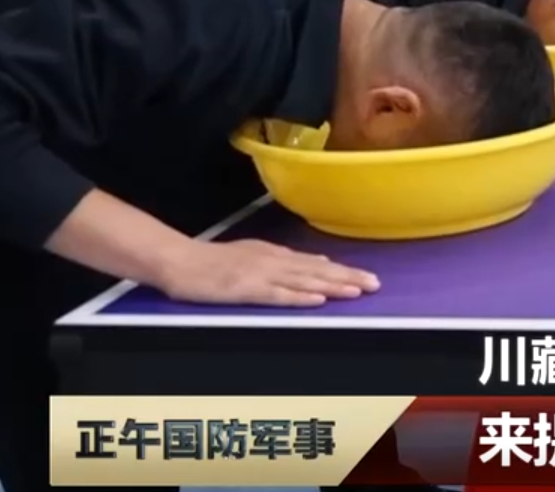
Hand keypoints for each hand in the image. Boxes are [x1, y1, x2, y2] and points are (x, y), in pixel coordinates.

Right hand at [155, 239, 379, 307]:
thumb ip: (287, 260)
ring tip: (356, 291)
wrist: (179, 260)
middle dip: (348, 277)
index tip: (368, 277)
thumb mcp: (256, 253)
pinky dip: (298, 298)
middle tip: (375, 284)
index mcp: (277, 255)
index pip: (317, 264)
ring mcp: (261, 275)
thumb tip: (320, 261)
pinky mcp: (245, 289)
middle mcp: (274, 262)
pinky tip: (317, 301)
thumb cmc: (213, 261)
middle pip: (317, 271)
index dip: (344, 271)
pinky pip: (277, 295)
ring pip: (303, 282)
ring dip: (332, 286)